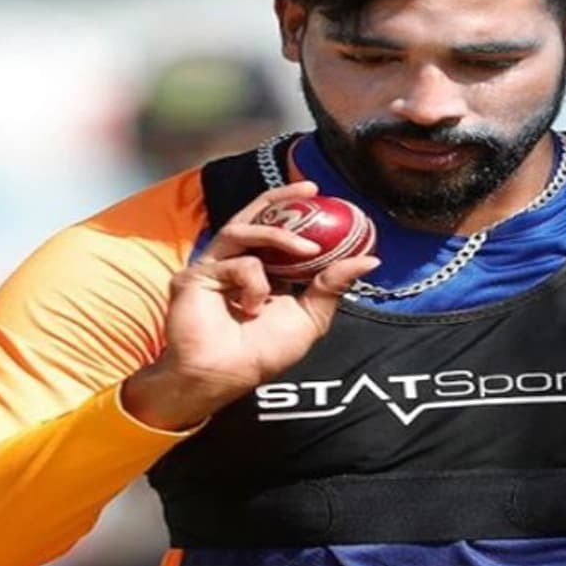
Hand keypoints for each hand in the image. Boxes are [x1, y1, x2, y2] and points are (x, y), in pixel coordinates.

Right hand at [122, 180, 379, 429]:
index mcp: (262, 269)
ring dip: (280, 236)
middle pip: (254, 216)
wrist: (227, 374)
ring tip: (309, 249)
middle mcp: (236, 261)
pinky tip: (256, 306)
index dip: (296, 211)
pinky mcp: (195, 275)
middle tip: (309, 191)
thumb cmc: (263, 352)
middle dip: (281, 198)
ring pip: (243, 230)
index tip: (324, 197)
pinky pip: (236, 263)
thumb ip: (333, 285)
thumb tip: (371, 259)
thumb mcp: (310, 316)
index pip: (277, 230)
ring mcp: (213, 266)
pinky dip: (255, 282)